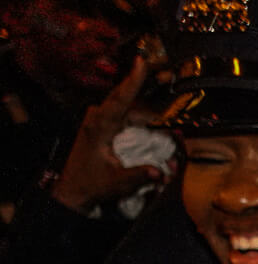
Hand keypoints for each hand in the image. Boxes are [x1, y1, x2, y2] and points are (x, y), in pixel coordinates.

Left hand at [51, 57, 161, 214]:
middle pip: (128, 102)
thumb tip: (162, 172)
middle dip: (148, 99)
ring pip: (127, 108)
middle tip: (167, 101)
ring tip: (166, 120)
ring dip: (146, 113)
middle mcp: (97, 118)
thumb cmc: (92, 184)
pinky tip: (152, 125)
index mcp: (99, 126)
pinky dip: (139, 120)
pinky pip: (124, 116)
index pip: (119, 99)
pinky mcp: (101, 126)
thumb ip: (141, 175)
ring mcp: (98, 120)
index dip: (132, 80)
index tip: (141, 62)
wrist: (73, 190)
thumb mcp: (118, 182)